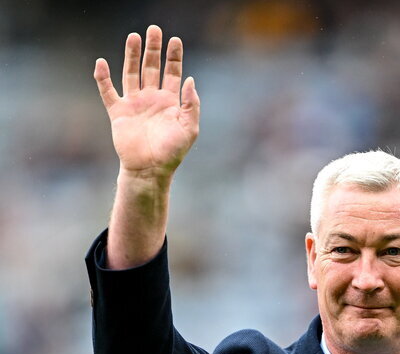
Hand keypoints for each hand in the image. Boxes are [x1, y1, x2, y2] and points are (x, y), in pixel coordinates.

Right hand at [94, 25, 198, 179]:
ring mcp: (134, 104)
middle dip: (153, 49)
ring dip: (132, 55)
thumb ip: (191, 105)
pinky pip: (108, 92)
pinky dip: (103, 78)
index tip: (175, 40)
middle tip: (153, 30)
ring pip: (131, 73)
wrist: (150, 171)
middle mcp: (151, 99)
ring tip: (133, 36)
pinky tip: (101, 63)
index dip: (174, 57)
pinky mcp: (118, 113)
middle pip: (151, 67)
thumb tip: (190, 80)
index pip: (172, 73)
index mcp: (169, 102)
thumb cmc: (171, 154)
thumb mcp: (189, 129)